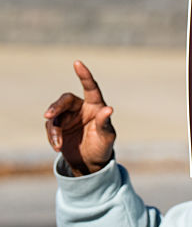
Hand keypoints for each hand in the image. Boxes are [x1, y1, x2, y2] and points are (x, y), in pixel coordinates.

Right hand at [43, 61, 115, 175]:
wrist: (90, 163)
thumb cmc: (103, 146)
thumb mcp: (107, 137)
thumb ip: (105, 123)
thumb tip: (109, 108)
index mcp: (96, 106)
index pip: (91, 88)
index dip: (84, 75)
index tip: (77, 63)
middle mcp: (80, 108)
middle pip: (65, 100)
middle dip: (56, 106)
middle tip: (48, 116)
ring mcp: (67, 117)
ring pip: (54, 116)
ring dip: (54, 130)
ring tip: (58, 144)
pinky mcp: (58, 126)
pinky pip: (50, 127)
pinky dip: (53, 138)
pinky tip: (58, 147)